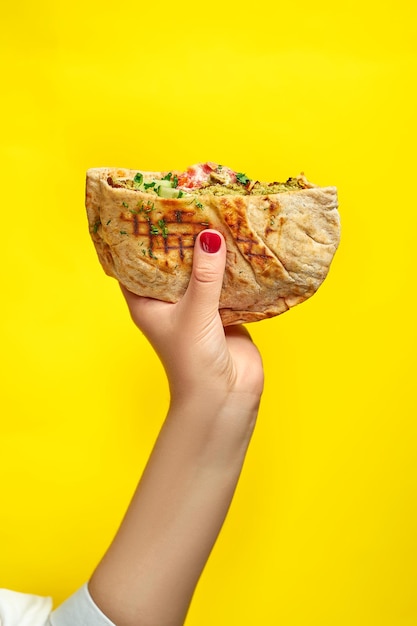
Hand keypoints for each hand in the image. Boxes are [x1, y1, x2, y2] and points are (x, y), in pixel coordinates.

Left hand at [89, 231, 263, 625]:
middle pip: (173, 261)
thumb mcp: (194, 312)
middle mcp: (170, 300)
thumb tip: (210, 235)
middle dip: (182, 236)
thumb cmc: (194, 361)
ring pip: (203, 270)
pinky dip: (234, 265)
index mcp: (147, 301)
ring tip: (219, 215)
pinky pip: (227, 281)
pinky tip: (243, 243)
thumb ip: (204, 275)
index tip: (147, 206)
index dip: (139, 236)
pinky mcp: (224, 311)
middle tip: (191, 203)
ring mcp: (198, 305)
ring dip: (210, 249)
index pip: (135, 263)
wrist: (226, 396)